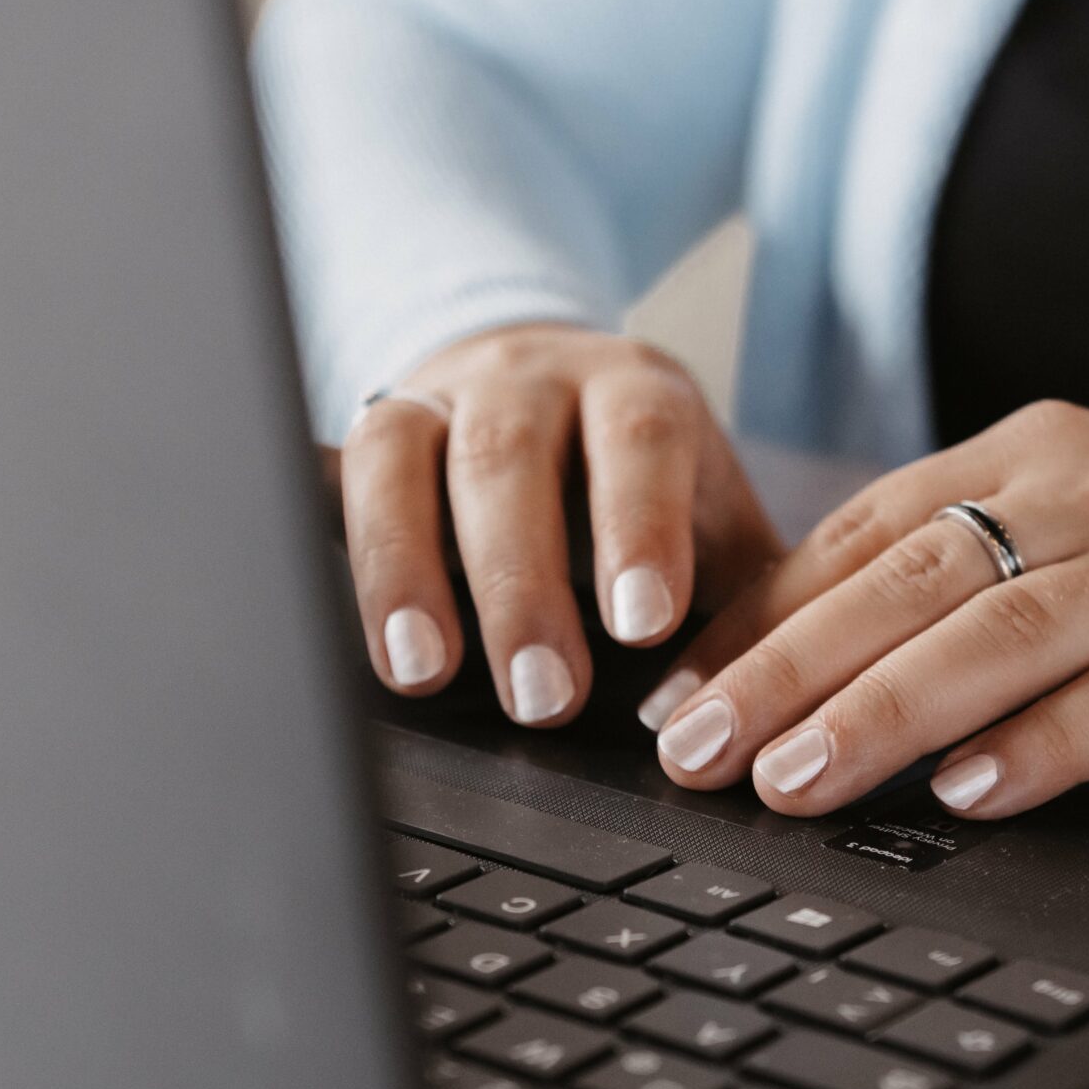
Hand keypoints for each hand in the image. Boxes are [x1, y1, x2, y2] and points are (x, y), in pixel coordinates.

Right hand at [338, 323, 780, 724]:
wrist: (550, 382)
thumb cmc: (646, 486)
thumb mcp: (712, 524)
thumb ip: (750, 603)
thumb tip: (785, 710)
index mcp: (634, 390)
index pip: (639, 440)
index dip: (638, 528)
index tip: (640, 627)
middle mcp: (529, 378)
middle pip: (509, 456)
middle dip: (519, 581)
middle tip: (542, 698)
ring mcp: (435, 399)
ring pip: (401, 456)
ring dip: (403, 567)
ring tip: (423, 673)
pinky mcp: (367, 435)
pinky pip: (328, 473)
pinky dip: (320, 533)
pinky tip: (303, 607)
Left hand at [639, 401, 1088, 815]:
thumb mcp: (1087, 538)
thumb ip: (967, 582)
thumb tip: (803, 672)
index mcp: (1035, 455)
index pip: (863, 531)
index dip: (760, 613)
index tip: (674, 689)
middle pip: (906, 580)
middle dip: (781, 668)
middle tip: (688, 749)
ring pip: (998, 634)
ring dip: (881, 711)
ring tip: (789, 779)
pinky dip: (1041, 745)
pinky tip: (968, 794)